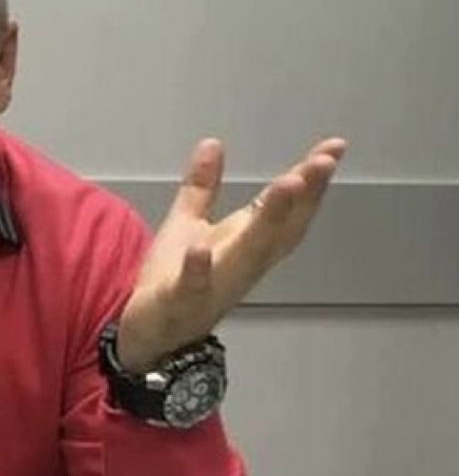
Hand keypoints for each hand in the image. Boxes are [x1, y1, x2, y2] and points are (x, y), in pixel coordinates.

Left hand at [116, 137, 346, 372]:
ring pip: (247, 255)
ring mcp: (214, 286)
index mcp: (244, 244)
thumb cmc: (173, 282)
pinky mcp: (180, 302)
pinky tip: (200, 248)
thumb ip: (202, 186)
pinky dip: (199, 269)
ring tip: (287, 184)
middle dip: (302, 196)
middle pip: (278, 230)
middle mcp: (240, 266)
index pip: (284, 210)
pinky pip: (193, 287)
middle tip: (322, 162)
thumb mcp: (187, 224)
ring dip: (269, 222)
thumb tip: (213, 143)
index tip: (333, 149)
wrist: (149, 338)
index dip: (309, 181)